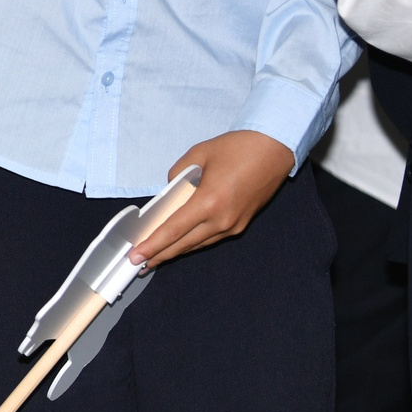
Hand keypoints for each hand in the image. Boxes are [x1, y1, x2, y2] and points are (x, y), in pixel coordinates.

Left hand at [129, 130, 292, 266]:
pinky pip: (212, 238)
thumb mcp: (198, 154)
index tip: (137, 256)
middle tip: (139, 264)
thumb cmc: (238, 148)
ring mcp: (234, 225)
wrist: (275, 149)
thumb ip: (178, 174)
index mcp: (208, 202)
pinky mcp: (241, 224)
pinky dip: (194, 242)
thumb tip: (171, 191)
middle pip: (185, 244)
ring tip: (156, 257)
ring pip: (199, 244)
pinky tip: (182, 243)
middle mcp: (222, 220)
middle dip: (160, 255)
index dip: (153, 245)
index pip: (173, 230)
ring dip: (177, 251)